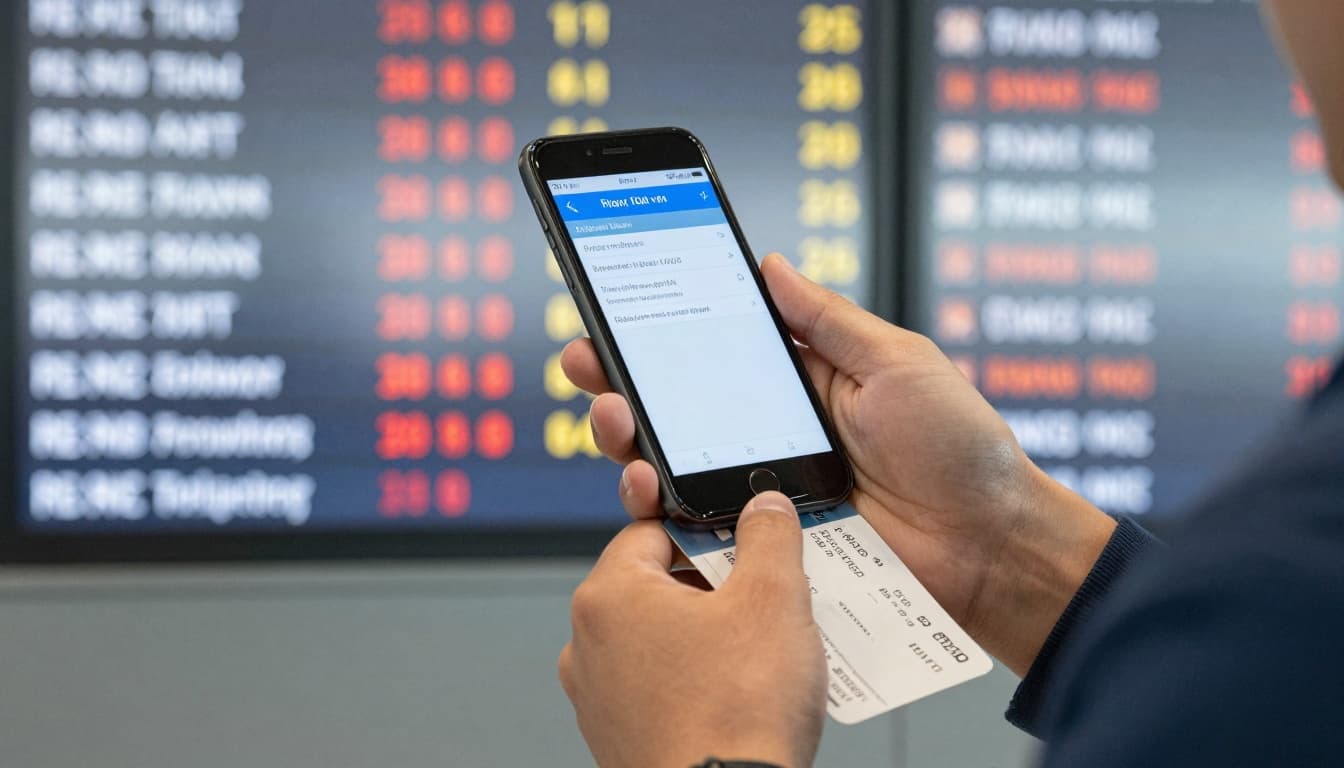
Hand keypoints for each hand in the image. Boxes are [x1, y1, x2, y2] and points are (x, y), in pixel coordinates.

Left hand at [559, 492, 825, 767]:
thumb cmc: (736, 713)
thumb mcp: (773, 599)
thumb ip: (769, 537)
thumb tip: (765, 508)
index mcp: (609, 596)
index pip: (653, 529)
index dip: (708, 528)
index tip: (746, 540)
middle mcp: (587, 644)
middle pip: (658, 584)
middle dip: (714, 585)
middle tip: (766, 598)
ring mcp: (598, 697)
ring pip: (662, 638)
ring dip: (710, 634)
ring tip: (763, 650)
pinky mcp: (618, 737)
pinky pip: (660, 687)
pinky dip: (698, 681)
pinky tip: (742, 694)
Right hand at [562, 254, 1115, 674]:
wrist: (990, 548)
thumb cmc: (959, 449)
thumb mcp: (896, 362)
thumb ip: (827, 319)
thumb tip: (770, 263)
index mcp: (802, 385)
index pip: (714, 352)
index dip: (660, 334)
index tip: (611, 312)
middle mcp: (772, 437)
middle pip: (676, 409)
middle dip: (623, 384)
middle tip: (590, 365)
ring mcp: (764, 493)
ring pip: (673, 467)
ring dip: (630, 441)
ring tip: (617, 423)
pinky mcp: (764, 546)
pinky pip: (699, 528)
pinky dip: (660, 509)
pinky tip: (645, 486)